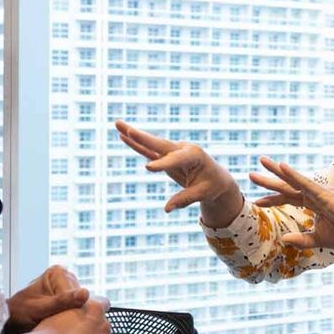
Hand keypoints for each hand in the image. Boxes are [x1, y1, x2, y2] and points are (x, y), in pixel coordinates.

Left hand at [3, 265, 95, 333]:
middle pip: (81, 299)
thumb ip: (62, 301)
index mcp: (57, 273)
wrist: (8, 320)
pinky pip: (75, 309)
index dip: (76, 310)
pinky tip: (61, 324)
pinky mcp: (66, 299)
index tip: (68, 323)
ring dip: (73, 317)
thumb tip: (84, 294)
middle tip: (61, 324)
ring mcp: (66, 288)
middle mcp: (64, 277)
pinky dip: (70, 318)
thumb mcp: (40, 308)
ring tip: (59, 324)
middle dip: (74, 313)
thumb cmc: (19, 313)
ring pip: (80, 305)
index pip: (78, 293)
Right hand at [115, 121, 242, 226]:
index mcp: (195, 155)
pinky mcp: (166, 157)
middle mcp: (182, 149)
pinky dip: (136, 144)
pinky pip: (148, 150)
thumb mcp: (203, 193)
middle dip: (144, 138)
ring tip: (117, 124)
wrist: (216, 178)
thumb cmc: (212, 185)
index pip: (177, 159)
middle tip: (129, 130)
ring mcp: (173, 151)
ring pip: (150, 144)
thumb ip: (185, 199)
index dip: (163, 164)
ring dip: (134, 135)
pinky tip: (123, 136)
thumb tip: (167, 209)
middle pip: (160, 144)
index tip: (148, 168)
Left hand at [251, 157, 333, 251]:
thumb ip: (301, 239)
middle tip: (251, 174)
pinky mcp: (324, 193)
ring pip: (293, 180)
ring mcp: (319, 192)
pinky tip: (281, 167)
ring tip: (261, 161)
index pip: (288, 198)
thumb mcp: (318, 239)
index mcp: (314, 203)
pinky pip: (305, 183)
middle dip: (269, 180)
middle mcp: (314, 194)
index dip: (272, 200)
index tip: (257, 201)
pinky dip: (293, 175)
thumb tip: (283, 239)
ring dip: (276, 171)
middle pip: (287, 186)